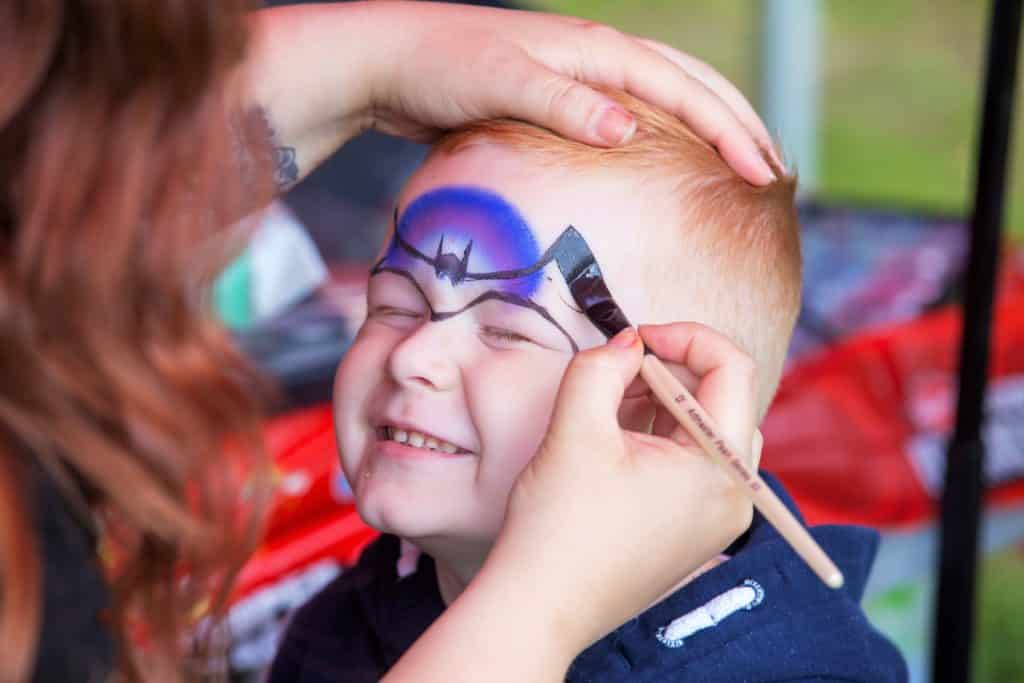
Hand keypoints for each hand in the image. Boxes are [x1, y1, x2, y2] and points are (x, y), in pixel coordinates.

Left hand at [247, 2, 776, 185]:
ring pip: (667, 96)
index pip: (684, 90)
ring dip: (709, 125)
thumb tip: (629, 128)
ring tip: (741, 161)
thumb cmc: (440, 69)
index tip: (764, 175)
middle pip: (690, 84)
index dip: (728, 132)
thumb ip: (563, 105)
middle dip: (737, 124)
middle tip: (775, 171)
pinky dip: (666, 134)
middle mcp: (598, 57)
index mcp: (596, 50)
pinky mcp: (562, 96)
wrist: (391, 61)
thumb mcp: (501, 84)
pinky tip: (669, 162)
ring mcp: (581, 75)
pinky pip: (634, 113)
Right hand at [488, 323, 759, 654]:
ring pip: (703, 429)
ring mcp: (715, 517)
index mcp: (722, 469)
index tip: (635, 339)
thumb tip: (627, 343)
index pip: (733, 369)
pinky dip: (657, 436)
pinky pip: (689, 463)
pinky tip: (612, 437)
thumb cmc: (560, 527)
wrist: (538, 606)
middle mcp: (734, 495)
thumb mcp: (577, 428)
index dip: (685, 336)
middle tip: (617, 369)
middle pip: (722, 398)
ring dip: (660, 402)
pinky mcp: (691, 529)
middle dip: (671, 370)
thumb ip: (603, 366)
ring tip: (607, 404)